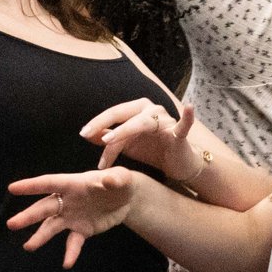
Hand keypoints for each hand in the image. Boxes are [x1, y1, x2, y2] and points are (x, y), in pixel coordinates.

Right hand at [5, 168, 140, 268]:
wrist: (127, 199)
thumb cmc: (120, 182)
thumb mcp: (122, 178)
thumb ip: (116, 179)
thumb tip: (108, 182)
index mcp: (73, 184)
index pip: (49, 183)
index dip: (31, 186)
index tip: (12, 189)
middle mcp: (67, 201)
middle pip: (45, 208)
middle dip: (29, 216)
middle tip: (12, 224)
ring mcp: (72, 217)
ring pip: (52, 227)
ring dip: (40, 237)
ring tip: (28, 247)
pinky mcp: (82, 230)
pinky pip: (73, 243)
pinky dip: (70, 253)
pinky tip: (67, 264)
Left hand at [82, 98, 202, 179]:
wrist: (177, 164)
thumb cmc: (152, 151)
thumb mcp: (126, 145)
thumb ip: (108, 138)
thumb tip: (87, 134)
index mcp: (137, 110)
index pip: (114, 114)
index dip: (97, 122)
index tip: (83, 133)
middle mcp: (151, 110)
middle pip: (124, 114)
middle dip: (105, 124)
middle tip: (88, 135)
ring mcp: (165, 120)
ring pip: (141, 123)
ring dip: (124, 132)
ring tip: (108, 141)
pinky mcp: (179, 133)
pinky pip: (184, 124)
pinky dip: (187, 117)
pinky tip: (189, 107)